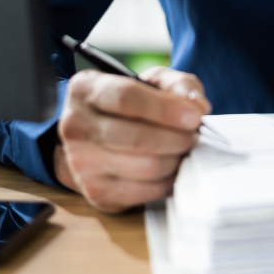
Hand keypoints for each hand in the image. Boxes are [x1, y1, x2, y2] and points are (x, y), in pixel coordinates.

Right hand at [54, 66, 209, 211]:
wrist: (98, 138)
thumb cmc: (131, 105)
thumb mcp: (153, 81)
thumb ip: (178, 84)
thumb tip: (198, 106)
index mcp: (85, 89)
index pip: (126, 98)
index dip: (165, 108)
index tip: (194, 117)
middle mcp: (75, 126)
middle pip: (137, 137)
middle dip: (177, 137)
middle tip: (194, 134)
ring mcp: (81, 163)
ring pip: (144, 167)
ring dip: (175, 159)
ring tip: (184, 148)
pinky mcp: (96, 192)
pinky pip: (145, 191)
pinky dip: (168, 180)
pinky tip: (172, 166)